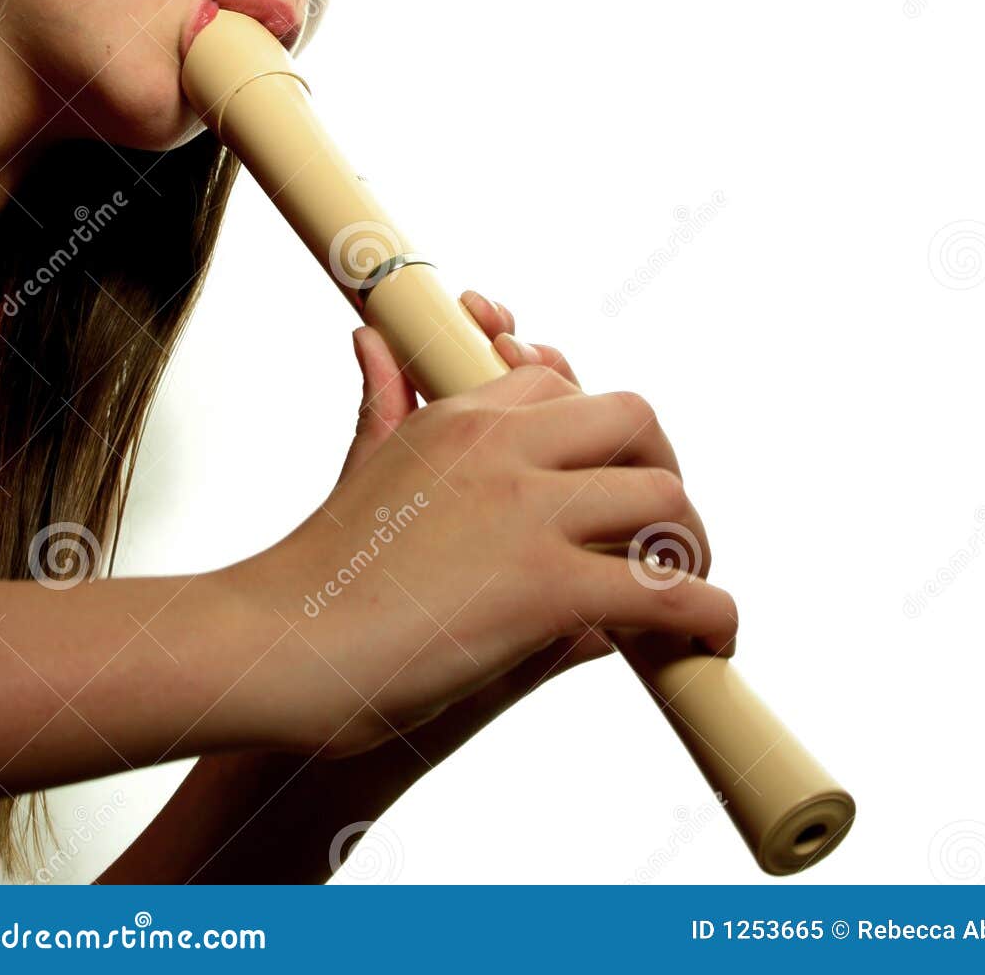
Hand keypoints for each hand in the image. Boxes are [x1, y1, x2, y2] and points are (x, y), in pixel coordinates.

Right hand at [223, 294, 737, 761]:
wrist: (274, 646)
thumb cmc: (314, 573)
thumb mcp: (360, 466)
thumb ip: (382, 402)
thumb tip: (371, 337)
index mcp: (460, 416)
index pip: (560, 381)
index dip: (598, 420)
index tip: (611, 467)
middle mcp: (502, 448)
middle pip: (633, 417)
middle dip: (664, 467)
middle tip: (668, 527)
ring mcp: (528, 514)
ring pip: (664, 496)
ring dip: (694, 544)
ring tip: (692, 587)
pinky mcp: (544, 588)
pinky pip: (665, 588)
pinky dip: (708, 612)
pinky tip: (710, 637)